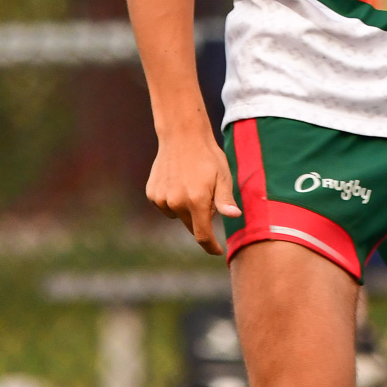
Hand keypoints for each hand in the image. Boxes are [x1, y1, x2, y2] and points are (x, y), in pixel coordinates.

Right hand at [146, 122, 240, 255]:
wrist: (182, 135)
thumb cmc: (208, 156)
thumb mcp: (223, 176)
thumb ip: (225, 200)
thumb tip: (234, 217)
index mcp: (196, 201)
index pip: (202, 235)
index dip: (211, 246)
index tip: (218, 251)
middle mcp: (176, 203)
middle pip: (191, 225)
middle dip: (202, 220)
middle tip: (209, 197)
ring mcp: (161, 199)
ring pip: (178, 216)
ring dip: (187, 209)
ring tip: (192, 184)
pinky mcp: (151, 194)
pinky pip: (166, 206)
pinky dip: (173, 201)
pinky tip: (178, 182)